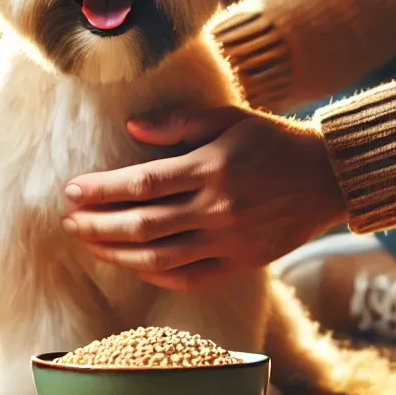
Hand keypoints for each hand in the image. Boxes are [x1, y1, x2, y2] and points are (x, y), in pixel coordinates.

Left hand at [62, 107, 345, 289]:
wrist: (327, 178)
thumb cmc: (274, 140)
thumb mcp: (230, 117)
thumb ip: (179, 122)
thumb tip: (131, 130)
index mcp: (211, 168)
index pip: (142, 184)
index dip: (101, 190)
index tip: (71, 191)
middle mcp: (217, 208)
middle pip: (142, 224)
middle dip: (97, 224)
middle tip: (68, 221)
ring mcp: (228, 241)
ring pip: (158, 257)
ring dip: (115, 253)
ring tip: (88, 244)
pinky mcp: (239, 263)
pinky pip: (187, 277)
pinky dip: (153, 274)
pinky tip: (130, 264)